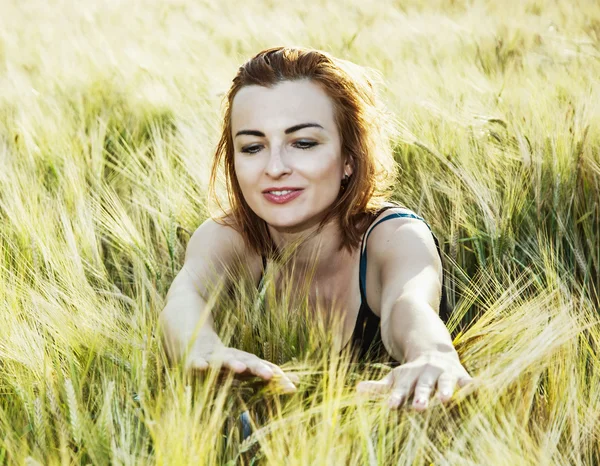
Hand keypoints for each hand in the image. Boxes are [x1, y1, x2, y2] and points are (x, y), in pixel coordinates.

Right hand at [186, 346, 298, 393]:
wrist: (196, 343)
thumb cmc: (227, 362)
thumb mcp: (247, 368)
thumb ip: (270, 376)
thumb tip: (298, 382)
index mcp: (246, 361)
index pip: (264, 367)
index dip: (278, 377)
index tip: (292, 386)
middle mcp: (233, 358)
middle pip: (248, 361)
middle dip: (258, 368)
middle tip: (270, 375)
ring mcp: (214, 358)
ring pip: (224, 360)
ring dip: (233, 363)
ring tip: (240, 368)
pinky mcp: (195, 361)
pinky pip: (198, 363)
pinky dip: (201, 364)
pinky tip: (204, 367)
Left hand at [356, 351, 472, 410]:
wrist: (434, 350)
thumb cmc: (412, 373)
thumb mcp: (396, 378)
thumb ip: (379, 387)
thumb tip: (357, 391)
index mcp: (410, 377)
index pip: (401, 389)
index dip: (396, 397)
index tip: (391, 405)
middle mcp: (427, 374)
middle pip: (423, 386)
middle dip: (422, 396)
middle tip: (419, 407)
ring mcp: (444, 374)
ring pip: (444, 382)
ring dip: (445, 390)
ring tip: (445, 400)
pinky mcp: (461, 376)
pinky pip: (468, 381)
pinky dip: (473, 386)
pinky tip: (478, 390)